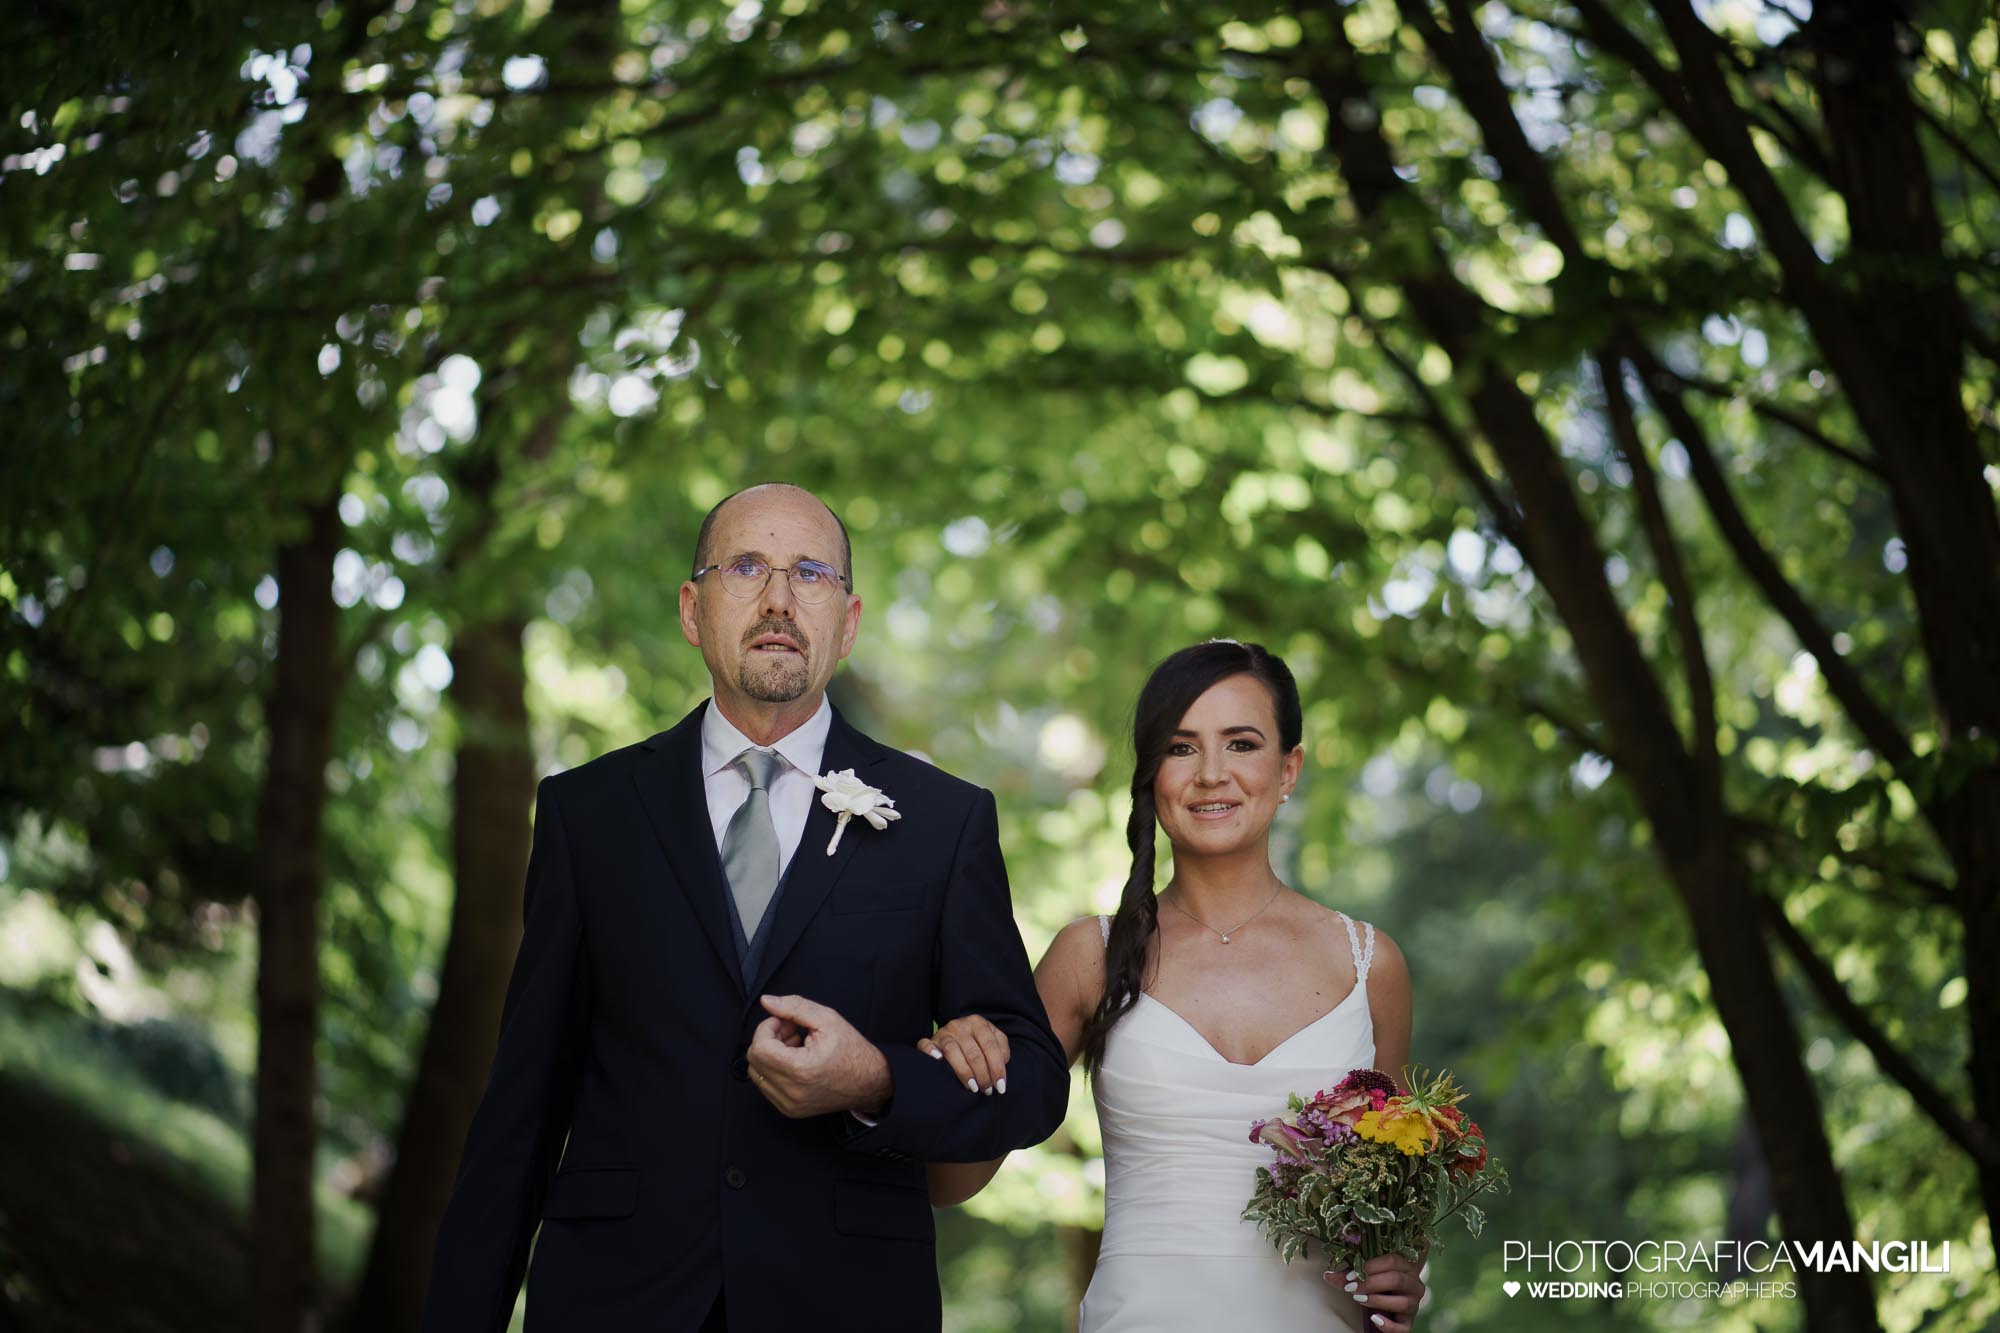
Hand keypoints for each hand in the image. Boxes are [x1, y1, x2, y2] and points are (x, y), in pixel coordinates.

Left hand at [746, 994, 892, 1118]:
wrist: (870, 1083)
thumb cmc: (852, 1051)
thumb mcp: (827, 1019)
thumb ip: (794, 1007)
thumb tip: (766, 1001)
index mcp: (800, 1070)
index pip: (759, 1048)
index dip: (766, 1028)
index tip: (784, 1021)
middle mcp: (792, 1091)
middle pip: (754, 1061)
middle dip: (768, 1040)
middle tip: (790, 1031)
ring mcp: (789, 1104)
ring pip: (757, 1074)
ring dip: (770, 1056)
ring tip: (794, 1046)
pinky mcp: (790, 1110)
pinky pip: (766, 1087)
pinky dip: (774, 1071)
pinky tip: (794, 1061)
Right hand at [916, 1014, 1010, 1094]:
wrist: (956, 1036)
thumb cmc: (978, 1043)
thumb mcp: (993, 1041)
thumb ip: (1001, 1050)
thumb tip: (1002, 1064)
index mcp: (978, 1023)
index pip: (991, 1046)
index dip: (997, 1068)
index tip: (1001, 1086)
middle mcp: (960, 1025)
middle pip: (973, 1052)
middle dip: (983, 1075)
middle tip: (987, 1090)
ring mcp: (943, 1032)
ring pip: (952, 1051)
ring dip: (964, 1072)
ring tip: (973, 1087)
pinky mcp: (930, 1041)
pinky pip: (926, 1045)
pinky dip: (930, 1052)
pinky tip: (938, 1061)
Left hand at [1324, 1254, 1424, 1330]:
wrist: (1389, 1305)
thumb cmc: (1377, 1284)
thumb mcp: (1364, 1277)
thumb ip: (1348, 1276)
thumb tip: (1328, 1275)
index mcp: (1405, 1267)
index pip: (1393, 1261)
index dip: (1370, 1267)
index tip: (1350, 1276)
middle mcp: (1414, 1284)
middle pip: (1397, 1280)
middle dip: (1370, 1283)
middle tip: (1351, 1288)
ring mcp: (1414, 1304)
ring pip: (1402, 1302)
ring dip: (1377, 1300)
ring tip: (1358, 1299)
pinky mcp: (1409, 1323)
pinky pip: (1403, 1328)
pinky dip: (1388, 1324)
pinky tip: (1374, 1318)